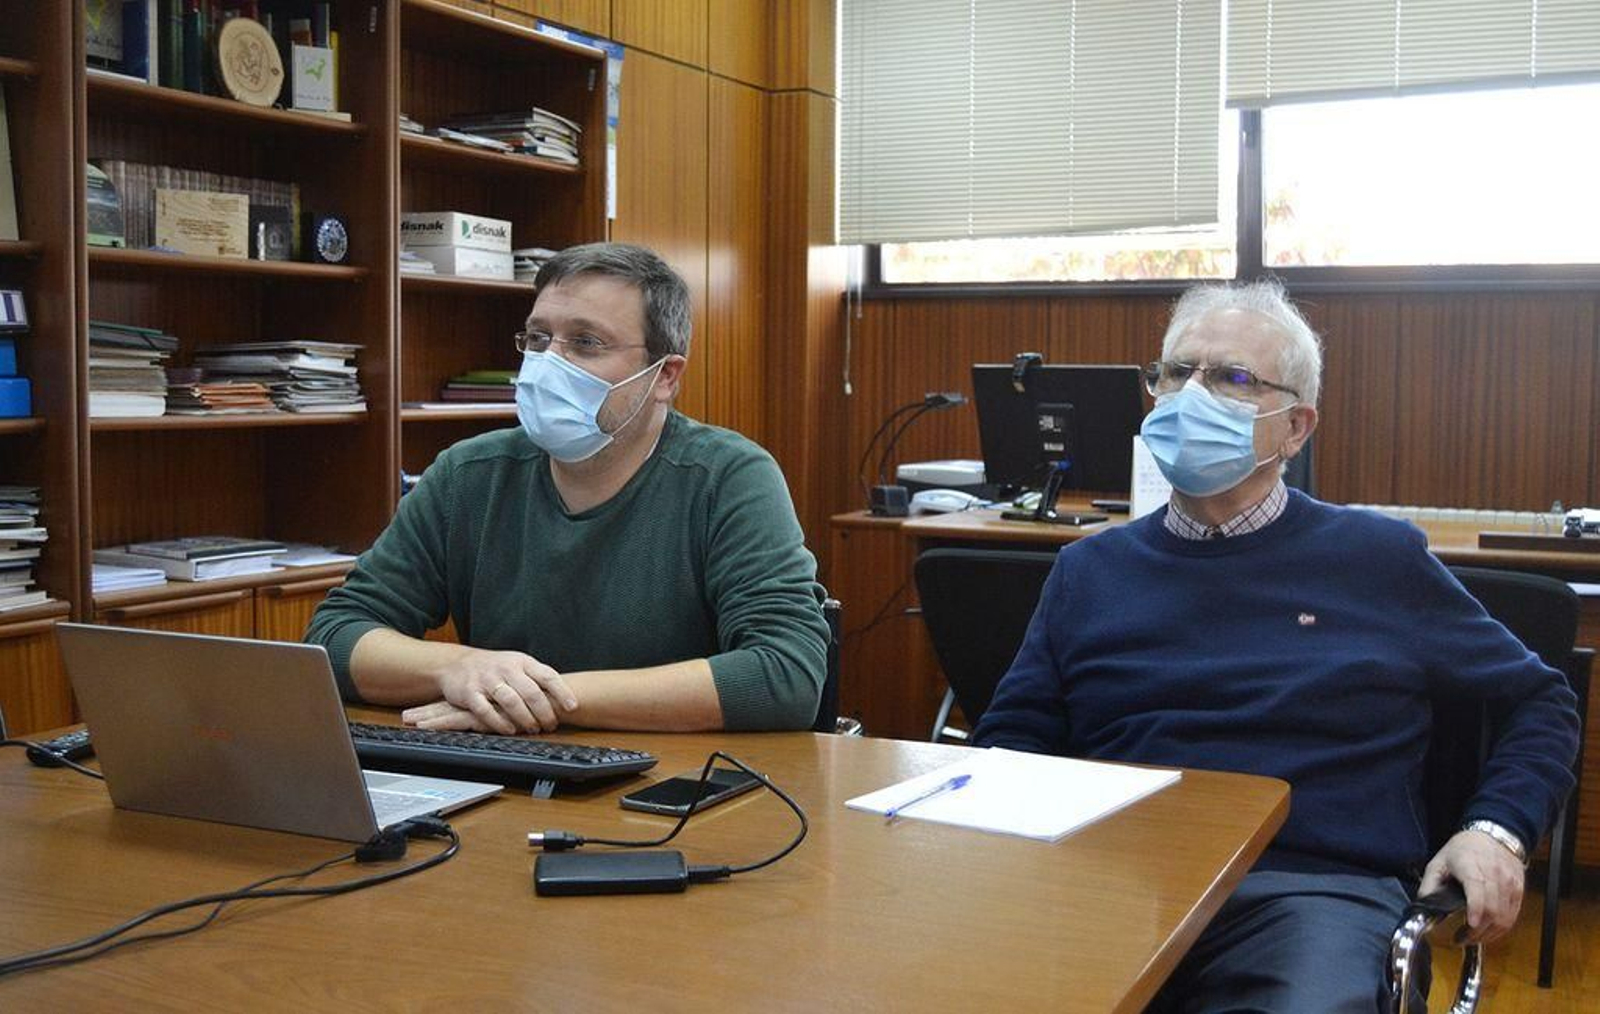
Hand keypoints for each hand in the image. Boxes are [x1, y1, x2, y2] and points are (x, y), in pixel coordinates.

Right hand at [402, 647, 577, 734]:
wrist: (457, 663)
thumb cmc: (495, 668)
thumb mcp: (517, 664)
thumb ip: (537, 677)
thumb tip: (566, 696)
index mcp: (522, 662)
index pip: (547, 675)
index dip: (562, 692)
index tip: (572, 707)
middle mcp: (506, 669)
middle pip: (531, 692)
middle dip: (544, 712)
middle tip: (551, 725)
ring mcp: (487, 680)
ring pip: (511, 701)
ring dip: (525, 719)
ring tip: (533, 729)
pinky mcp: (470, 693)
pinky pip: (486, 711)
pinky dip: (499, 723)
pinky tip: (510, 730)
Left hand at [1418, 829, 1525, 943]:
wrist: (1493, 836)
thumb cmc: (1463, 850)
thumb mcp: (1438, 862)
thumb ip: (1429, 885)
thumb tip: (1424, 906)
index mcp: (1470, 865)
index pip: (1477, 888)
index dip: (1476, 909)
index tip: (1469, 925)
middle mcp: (1494, 874)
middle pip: (1492, 909)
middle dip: (1478, 930)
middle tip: (1462, 938)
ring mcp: (1509, 883)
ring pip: (1505, 916)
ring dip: (1489, 933)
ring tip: (1472, 938)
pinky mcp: (1519, 891)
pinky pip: (1512, 916)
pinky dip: (1500, 929)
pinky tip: (1487, 932)